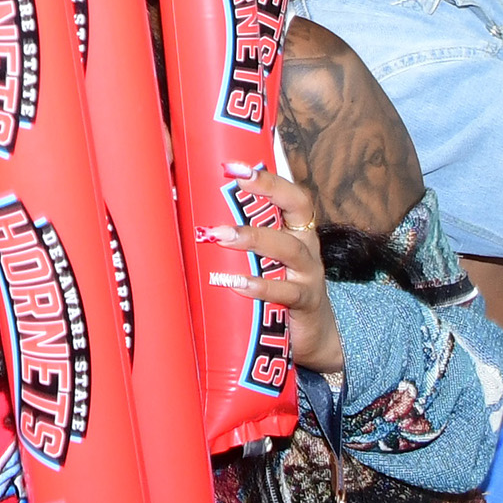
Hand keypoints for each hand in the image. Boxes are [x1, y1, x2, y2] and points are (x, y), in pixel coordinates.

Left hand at [205, 168, 340, 376]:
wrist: (313, 336)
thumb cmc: (277, 286)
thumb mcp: (263, 258)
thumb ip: (239, 237)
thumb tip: (189, 212)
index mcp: (296, 229)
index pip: (291, 193)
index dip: (267, 177)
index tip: (235, 166)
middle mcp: (306, 246)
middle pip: (297, 209)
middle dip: (267, 192)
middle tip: (231, 185)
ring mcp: (308, 275)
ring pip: (288, 249)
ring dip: (254, 239)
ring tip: (220, 236)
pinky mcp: (305, 304)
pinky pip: (285, 292)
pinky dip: (259, 287)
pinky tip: (234, 284)